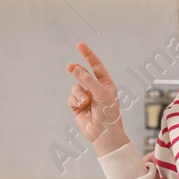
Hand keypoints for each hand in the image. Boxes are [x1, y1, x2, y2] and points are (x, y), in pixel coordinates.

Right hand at [67, 41, 127, 155]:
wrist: (104, 134)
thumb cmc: (108, 113)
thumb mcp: (101, 93)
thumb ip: (88, 79)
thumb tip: (74, 68)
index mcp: (106, 84)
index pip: (96, 65)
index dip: (88, 54)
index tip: (79, 44)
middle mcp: (95, 89)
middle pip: (83, 73)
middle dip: (76, 70)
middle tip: (70, 67)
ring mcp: (86, 97)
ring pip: (75, 87)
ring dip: (79, 93)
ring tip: (85, 101)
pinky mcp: (77, 107)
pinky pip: (72, 97)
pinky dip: (75, 101)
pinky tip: (82, 106)